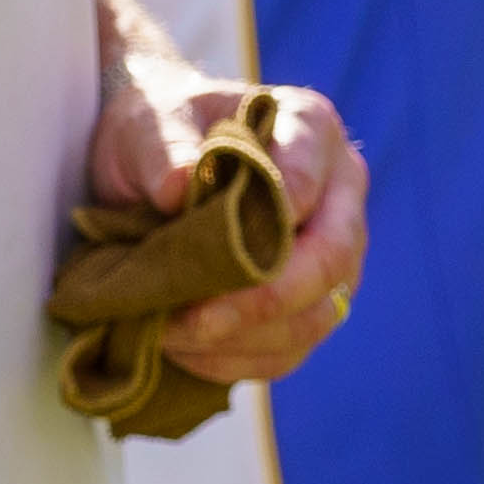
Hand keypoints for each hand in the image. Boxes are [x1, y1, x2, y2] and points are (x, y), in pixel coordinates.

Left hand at [86, 61, 373, 386]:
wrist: (149, 164)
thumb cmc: (157, 132)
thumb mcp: (146, 122)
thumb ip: (162, 146)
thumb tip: (180, 184)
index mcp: (311, 128)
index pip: (305, 181)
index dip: (266, 222)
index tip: (212, 254)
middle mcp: (338, 190)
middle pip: (332, 257)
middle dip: (264, 298)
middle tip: (196, 320)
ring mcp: (332, 251)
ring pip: (318, 315)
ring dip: (246, 338)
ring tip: (174, 337)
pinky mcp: (309, 303)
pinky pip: (290, 350)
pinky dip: (238, 361)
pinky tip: (187, 352)